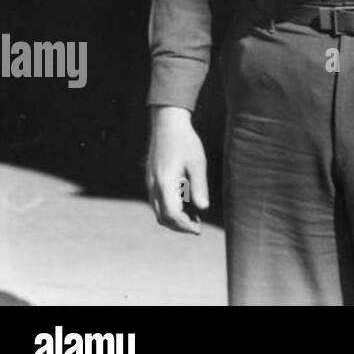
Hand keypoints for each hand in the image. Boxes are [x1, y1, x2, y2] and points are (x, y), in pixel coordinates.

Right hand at [145, 106, 208, 233]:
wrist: (167, 124)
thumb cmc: (186, 142)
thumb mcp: (197, 162)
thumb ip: (199, 186)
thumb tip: (203, 208)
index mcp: (165, 183)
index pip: (172, 215)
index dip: (185, 226)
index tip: (198, 230)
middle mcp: (153, 186)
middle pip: (162, 218)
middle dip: (179, 226)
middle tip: (197, 228)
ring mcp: (150, 183)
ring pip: (158, 211)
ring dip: (174, 219)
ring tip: (193, 218)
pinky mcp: (151, 179)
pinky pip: (157, 201)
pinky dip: (168, 209)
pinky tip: (184, 204)